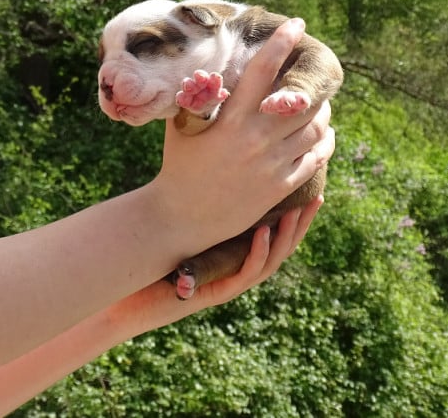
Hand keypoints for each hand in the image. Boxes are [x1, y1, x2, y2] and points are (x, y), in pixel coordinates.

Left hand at [107, 197, 322, 333]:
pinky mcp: (216, 292)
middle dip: (301, 221)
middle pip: (281, 244)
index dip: (292, 209)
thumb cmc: (152, 259)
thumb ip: (196, 197)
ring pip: (270, 261)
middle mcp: (237, 268)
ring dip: (286, 236)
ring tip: (297, 212)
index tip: (308, 182)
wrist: (129, 297)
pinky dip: (256, 253)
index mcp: (233, 251)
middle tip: (318, 195)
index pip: (273, 229)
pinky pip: (245, 274)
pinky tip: (263, 233)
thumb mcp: (181, 223)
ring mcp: (229, 282)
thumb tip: (203, 151)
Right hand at [153, 18, 334, 248]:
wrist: (183, 216)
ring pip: (315, 128)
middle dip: (312, 83)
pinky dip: (324, 142)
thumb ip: (198, 97)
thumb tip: (206, 66)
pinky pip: (316, 157)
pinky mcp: (280, 186)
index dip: (282, 44)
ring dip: (322, 112)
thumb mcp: (183, 127)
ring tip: (318, 105)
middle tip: (312, 75)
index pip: (262, 71)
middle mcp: (255, 139)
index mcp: (231, 120)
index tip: (297, 25)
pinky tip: (323, 134)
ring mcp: (271, 164)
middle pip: (301, 99)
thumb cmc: (179, 165)